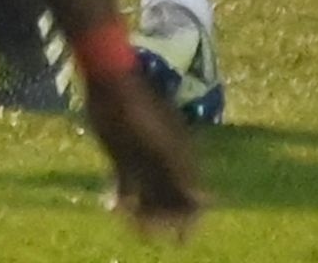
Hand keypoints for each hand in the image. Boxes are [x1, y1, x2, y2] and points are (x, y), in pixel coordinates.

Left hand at [83, 69, 203, 237]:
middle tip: (151, 232)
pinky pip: (123, 182)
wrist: (112, 81)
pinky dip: (120, 196)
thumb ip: (182, 171)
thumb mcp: (163, 142)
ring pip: (145, 191)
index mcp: (180, 152)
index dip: (190, 214)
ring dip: (141, 209)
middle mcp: (163, 157)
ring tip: (132, 222)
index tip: (184, 236)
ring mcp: (142, 155)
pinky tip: (113, 207)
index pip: (191, 190)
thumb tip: (205, 200)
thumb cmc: (140, 107)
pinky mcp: (120, 154)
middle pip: (168, 194)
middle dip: (163, 215)